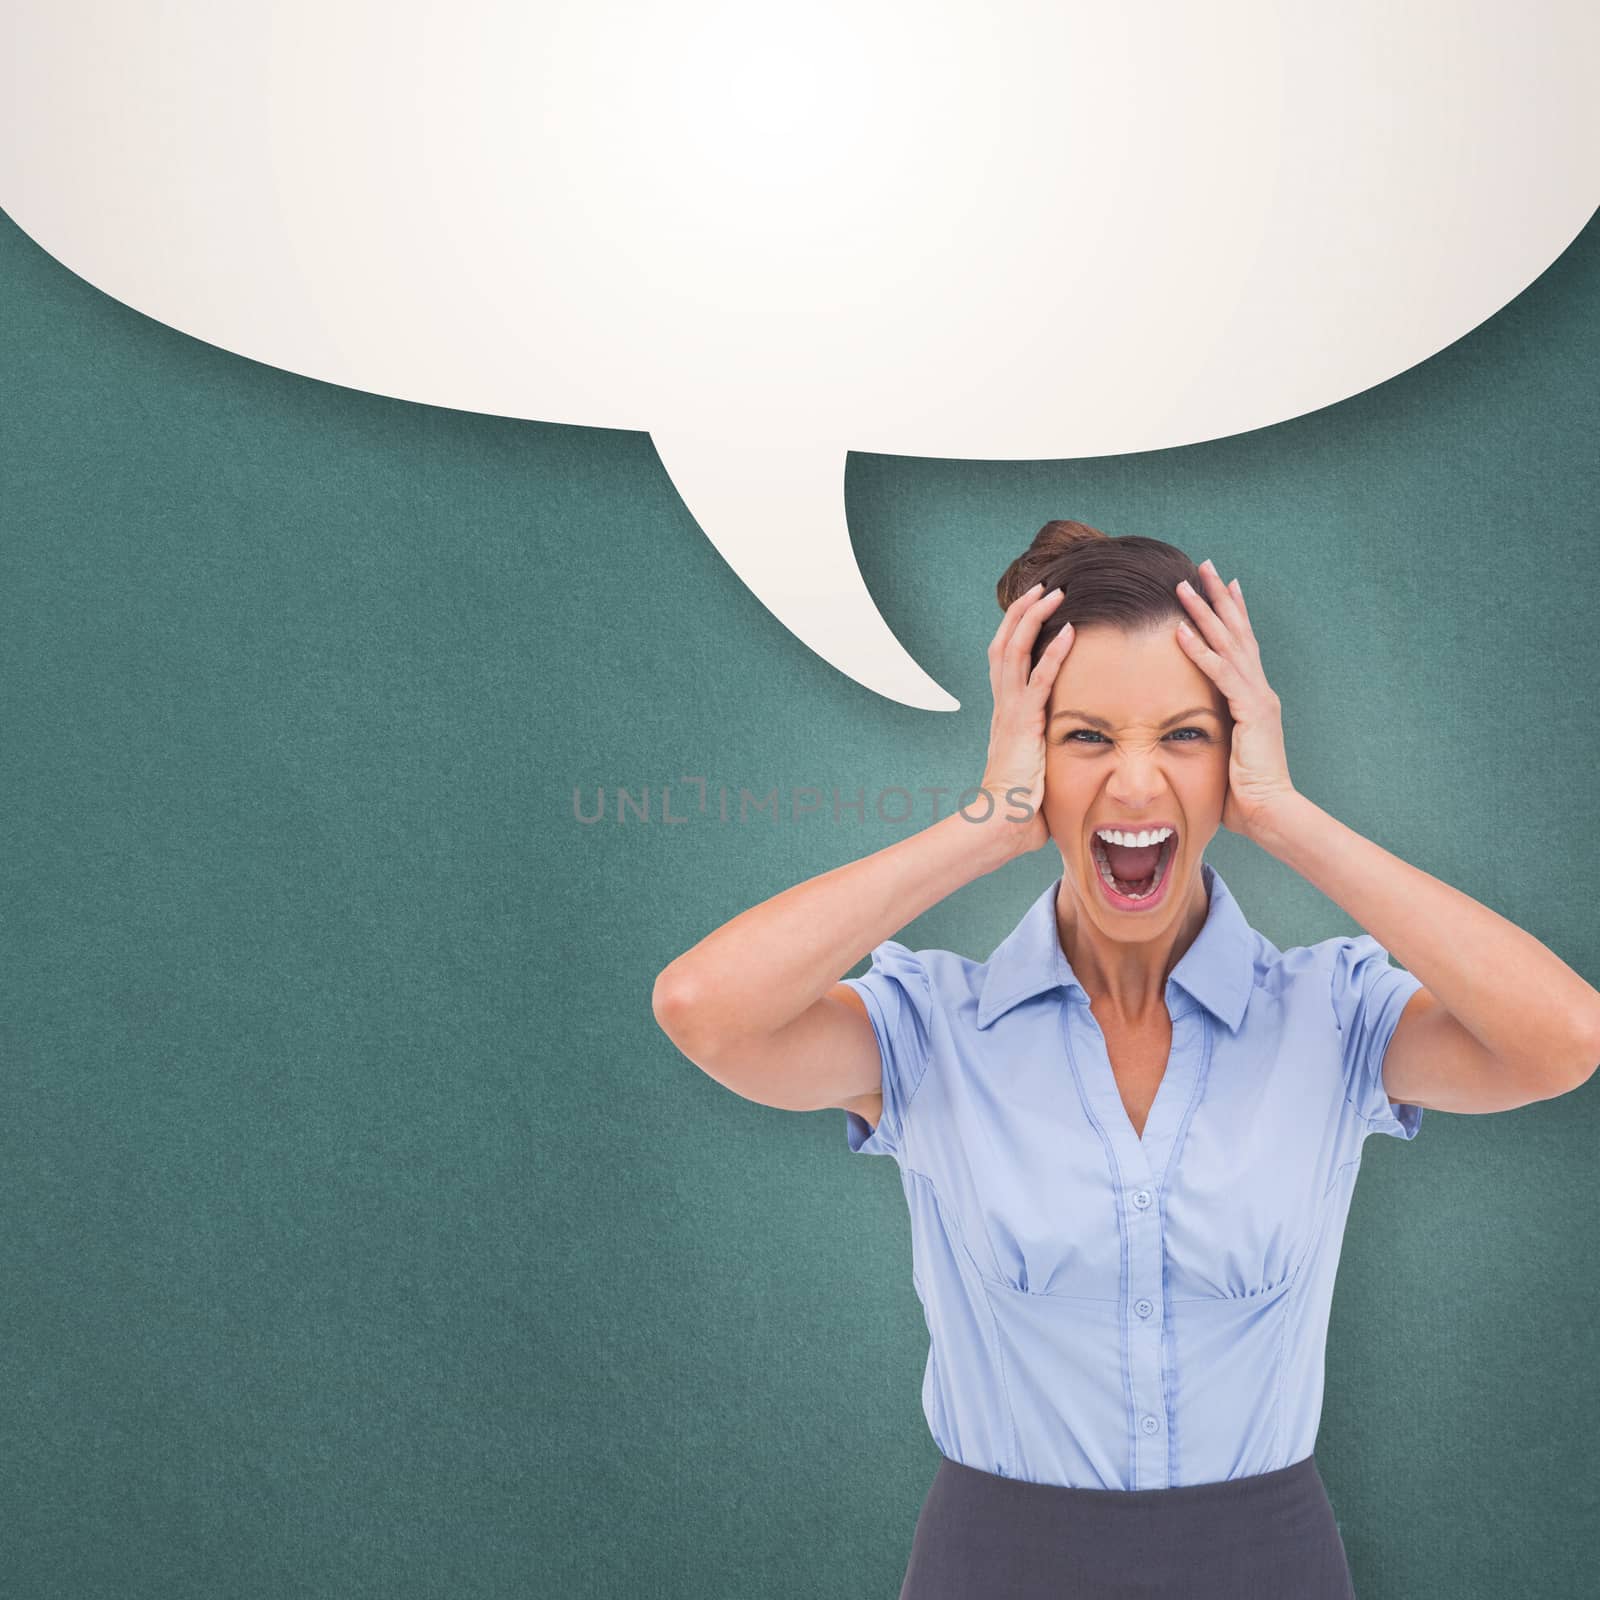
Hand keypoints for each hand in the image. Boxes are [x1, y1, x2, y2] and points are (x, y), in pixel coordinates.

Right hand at [978, 582, 1074, 854]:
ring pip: (1014, 650)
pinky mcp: (1023, 724)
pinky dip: (1054, 653)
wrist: (1001, 823)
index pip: (1006, 659)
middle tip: (1044, 585)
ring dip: (1034, 618)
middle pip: (1004, 642)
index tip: (1036, 607)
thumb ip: (1050, 750)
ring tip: (1054, 593)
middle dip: (1022, 611)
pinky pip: (1039, 680)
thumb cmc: (1022, 806)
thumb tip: (1075, 754)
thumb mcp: (1038, 767)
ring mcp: (1010, 712)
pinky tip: (1070, 631)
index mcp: (1006, 713)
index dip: (1018, 629)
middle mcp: (1003, 705)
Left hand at [1174, 561, 1296, 839]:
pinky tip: (1183, 631)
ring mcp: (1257, 699)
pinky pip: (1221, 674)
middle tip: (1204, 565)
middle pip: (1237, 632)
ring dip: (1204, 613)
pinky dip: (1201, 651)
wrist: (1270, 813)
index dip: (1232, 613)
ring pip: (1228, 645)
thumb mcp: (1224, 753)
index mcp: (1254, 698)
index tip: (1221, 584)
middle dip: (1219, 597)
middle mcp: (1260, 691)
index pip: (1242, 646)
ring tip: (1183, 585)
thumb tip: (1190, 731)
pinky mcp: (1250, 712)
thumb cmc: (1244, 794)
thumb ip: (1213, 733)